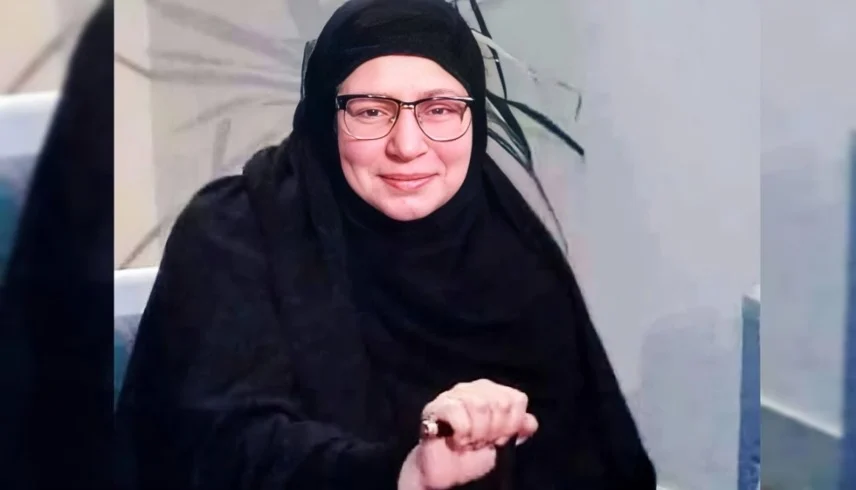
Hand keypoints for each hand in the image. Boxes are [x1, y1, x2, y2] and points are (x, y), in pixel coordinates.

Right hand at [397, 379, 537, 489]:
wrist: (445, 472)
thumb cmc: (473, 455)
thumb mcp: (503, 442)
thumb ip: (518, 428)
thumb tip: (530, 422)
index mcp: (492, 392)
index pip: (516, 399)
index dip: (512, 424)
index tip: (499, 439)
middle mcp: (472, 388)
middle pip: (500, 402)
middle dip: (494, 430)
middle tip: (482, 442)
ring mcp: (452, 395)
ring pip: (480, 405)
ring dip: (477, 433)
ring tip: (469, 442)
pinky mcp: (435, 407)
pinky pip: (457, 413)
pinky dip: (462, 433)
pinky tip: (457, 440)